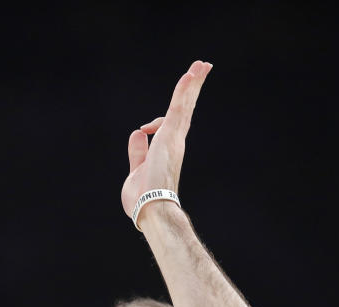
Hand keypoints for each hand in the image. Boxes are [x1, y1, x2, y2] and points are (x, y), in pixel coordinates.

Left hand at [121, 60, 212, 219]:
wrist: (151, 210)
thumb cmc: (143, 199)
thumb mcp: (136, 170)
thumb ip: (137, 152)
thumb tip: (138, 133)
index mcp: (166, 151)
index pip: (166, 125)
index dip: (155, 123)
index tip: (143, 129)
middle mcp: (174, 142)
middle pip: (185, 109)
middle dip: (192, 88)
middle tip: (202, 68)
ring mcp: (174, 138)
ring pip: (185, 104)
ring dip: (193, 82)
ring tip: (202, 64)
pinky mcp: (171, 135)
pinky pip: (179, 107)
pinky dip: (185, 90)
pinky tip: (192, 73)